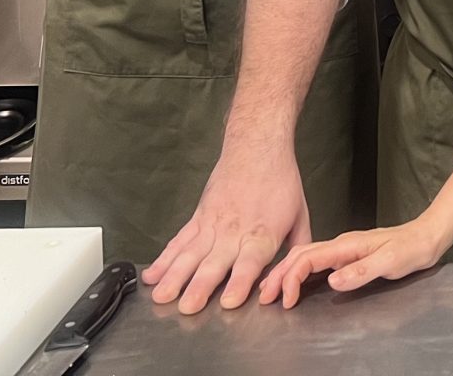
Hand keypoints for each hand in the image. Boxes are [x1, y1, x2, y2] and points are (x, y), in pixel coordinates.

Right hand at [143, 141, 311, 312]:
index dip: (240, 282)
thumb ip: (298, 247)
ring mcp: (212, 224)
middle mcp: (234, 232)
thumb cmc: (280, 181)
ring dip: (175, 276)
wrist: (257, 145)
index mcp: (262, 234)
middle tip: (187, 308)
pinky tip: (151, 275)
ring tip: (162, 296)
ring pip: (190, 254)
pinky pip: (179, 241)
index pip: (250, 262)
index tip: (229, 301)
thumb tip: (297, 274)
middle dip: (200, 286)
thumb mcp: (300, 214)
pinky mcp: (198, 217)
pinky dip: (164, 259)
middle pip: (215, 262)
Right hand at [260, 217, 447, 307]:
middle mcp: (341, 244)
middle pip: (299, 256)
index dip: (291, 279)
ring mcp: (344, 249)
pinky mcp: (349, 255)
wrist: (428, 237)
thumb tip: (332, 281)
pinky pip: (316, 261)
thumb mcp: (389, 261)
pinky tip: (296, 280)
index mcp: (346, 245)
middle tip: (263, 297)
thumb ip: (361, 271)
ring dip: (286, 272)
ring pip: (305, 257)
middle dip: (278, 275)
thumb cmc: (411, 248)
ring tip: (270, 289)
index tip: (286, 301)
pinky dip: (299, 271)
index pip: (308, 259)